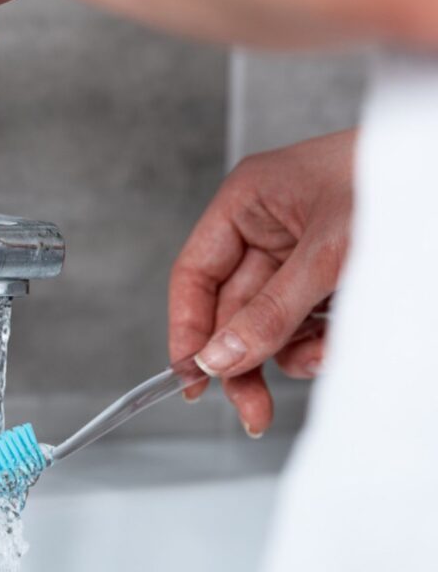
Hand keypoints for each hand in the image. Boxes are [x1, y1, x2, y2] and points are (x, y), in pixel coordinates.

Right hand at [169, 130, 354, 436]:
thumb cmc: (403, 182)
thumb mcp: (329, 255)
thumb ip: (271, 311)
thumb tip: (220, 358)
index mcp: (248, 202)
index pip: (195, 274)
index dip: (188, 329)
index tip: (193, 379)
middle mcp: (268, 227)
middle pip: (232, 307)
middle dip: (245, 358)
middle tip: (254, 409)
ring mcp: (301, 253)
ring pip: (271, 322)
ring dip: (292, 351)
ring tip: (325, 358)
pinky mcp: (333, 275)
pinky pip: (308, 323)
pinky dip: (322, 342)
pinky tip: (342, 343)